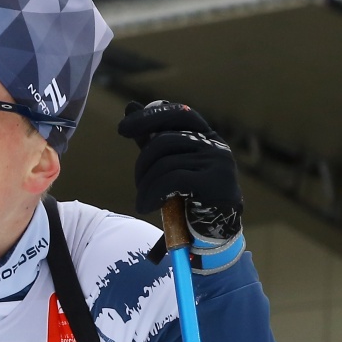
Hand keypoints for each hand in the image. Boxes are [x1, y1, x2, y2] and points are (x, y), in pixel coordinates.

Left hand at [118, 100, 240, 241]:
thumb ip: (152, 139)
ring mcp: (218, 162)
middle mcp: (216, 145)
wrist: (213, 237)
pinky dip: (152, 194)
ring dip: (145, 185)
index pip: (179, 113)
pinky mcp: (215, 182)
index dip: (149, 116)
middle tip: (137, 184)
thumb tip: (130, 105)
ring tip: (142, 202)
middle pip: (166, 140)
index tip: (123, 129)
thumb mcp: (170, 166)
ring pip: (165, 163)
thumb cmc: (190, 200)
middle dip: (143, 163)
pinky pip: (171, 180)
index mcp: (207, 137)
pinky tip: (146, 206)